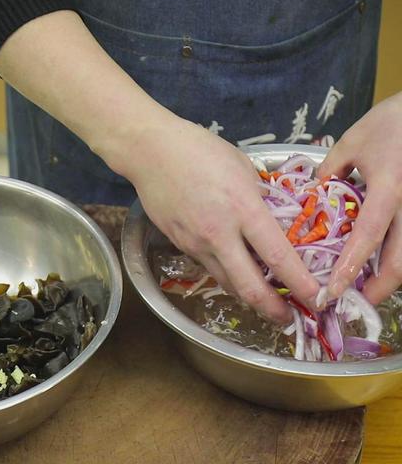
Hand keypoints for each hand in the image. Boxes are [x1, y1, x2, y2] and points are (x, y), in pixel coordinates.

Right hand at [0, 11, 319, 320]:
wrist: (150, 152)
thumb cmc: (200, 150)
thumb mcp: (243, 168)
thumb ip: (259, 200)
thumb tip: (274, 221)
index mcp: (243, 209)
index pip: (278, 257)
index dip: (301, 285)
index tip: (317, 300)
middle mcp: (220, 234)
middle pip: (249, 287)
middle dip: (273, 309)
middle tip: (288, 318)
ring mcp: (196, 243)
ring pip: (227, 283)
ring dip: (249, 296)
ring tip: (265, 300)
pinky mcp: (179, 245)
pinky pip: (209, 267)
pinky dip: (227, 274)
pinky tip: (235, 270)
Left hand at [318, 92, 401, 303]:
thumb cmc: (391, 121)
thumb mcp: (351, 143)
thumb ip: (330, 172)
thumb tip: (314, 197)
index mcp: (388, 189)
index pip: (367, 237)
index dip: (350, 268)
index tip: (332, 292)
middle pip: (401, 261)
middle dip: (377, 289)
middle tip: (353, 302)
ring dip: (389, 276)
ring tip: (366, 287)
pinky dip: (398, 255)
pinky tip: (383, 261)